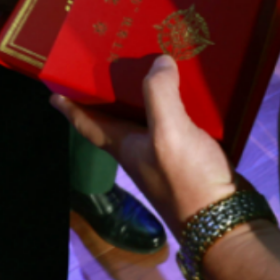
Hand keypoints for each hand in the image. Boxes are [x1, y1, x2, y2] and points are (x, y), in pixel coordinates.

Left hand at [53, 54, 236, 232]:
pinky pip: (182, 119)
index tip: (54, 91)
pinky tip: (193, 85)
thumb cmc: (187, 180)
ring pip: (152, 115)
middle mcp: (142, 149)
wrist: (225, 221)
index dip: (71, 107)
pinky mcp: (195, 153)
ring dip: (150, 91)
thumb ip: (159, 94)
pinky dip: (183, 100)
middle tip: (111, 58)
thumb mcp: (168, 133)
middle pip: (119, 115)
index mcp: (125, 146)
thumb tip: (159, 61)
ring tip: (155, 61)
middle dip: (112, 90)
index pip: (89, 124)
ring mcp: (168, 153)